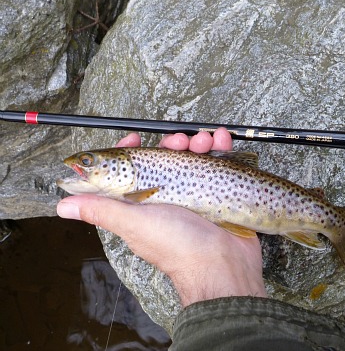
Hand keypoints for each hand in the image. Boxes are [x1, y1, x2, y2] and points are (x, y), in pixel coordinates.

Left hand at [57, 128, 266, 305]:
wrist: (224, 264)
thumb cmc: (177, 247)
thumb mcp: (135, 224)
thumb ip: (102, 210)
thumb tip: (62, 206)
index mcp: (142, 205)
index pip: (130, 172)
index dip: (130, 152)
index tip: (135, 139)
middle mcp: (166, 199)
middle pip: (164, 161)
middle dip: (171, 145)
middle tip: (180, 142)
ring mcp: (193, 196)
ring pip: (191, 160)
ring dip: (197, 144)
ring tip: (206, 142)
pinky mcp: (216, 194)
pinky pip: (216, 165)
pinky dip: (220, 149)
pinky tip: (222, 141)